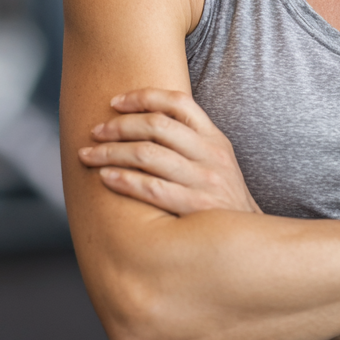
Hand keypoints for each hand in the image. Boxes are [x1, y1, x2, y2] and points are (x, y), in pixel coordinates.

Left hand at [77, 87, 261, 215]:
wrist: (250, 242)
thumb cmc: (221, 198)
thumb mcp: (217, 160)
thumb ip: (190, 139)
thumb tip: (145, 117)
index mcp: (214, 138)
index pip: (178, 102)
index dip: (143, 96)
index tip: (114, 102)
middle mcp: (211, 155)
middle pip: (156, 126)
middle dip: (118, 126)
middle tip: (94, 131)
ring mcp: (205, 181)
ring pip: (147, 155)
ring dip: (111, 152)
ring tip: (88, 154)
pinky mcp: (196, 208)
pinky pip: (151, 189)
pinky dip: (124, 180)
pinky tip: (105, 177)